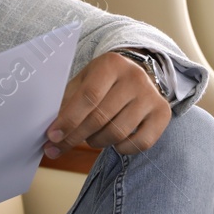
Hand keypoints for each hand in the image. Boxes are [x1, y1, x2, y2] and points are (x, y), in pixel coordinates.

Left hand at [43, 50, 170, 158]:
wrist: (138, 75)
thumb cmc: (103, 82)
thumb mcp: (83, 81)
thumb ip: (66, 103)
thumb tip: (50, 135)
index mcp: (111, 64)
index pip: (88, 96)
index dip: (68, 120)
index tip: (52, 136)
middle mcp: (135, 77)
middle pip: (100, 117)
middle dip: (75, 136)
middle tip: (59, 146)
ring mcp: (151, 96)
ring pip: (118, 133)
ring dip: (96, 142)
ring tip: (90, 137)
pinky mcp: (162, 114)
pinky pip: (140, 143)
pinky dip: (121, 148)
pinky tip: (113, 141)